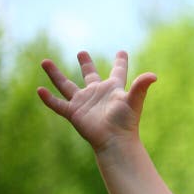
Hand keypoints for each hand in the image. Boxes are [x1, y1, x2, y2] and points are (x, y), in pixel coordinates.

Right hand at [37, 51, 156, 151]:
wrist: (115, 140)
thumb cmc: (126, 122)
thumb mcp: (134, 101)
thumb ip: (141, 86)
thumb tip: (154, 75)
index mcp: (113, 89)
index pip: (118, 72)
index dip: (120, 62)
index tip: (122, 52)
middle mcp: (97, 93)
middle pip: (90, 75)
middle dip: (85, 64)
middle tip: (81, 52)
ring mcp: (84, 103)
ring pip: (66, 85)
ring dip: (55, 74)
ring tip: (45, 61)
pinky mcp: (74, 113)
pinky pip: (58, 104)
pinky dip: (48, 99)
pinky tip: (39, 90)